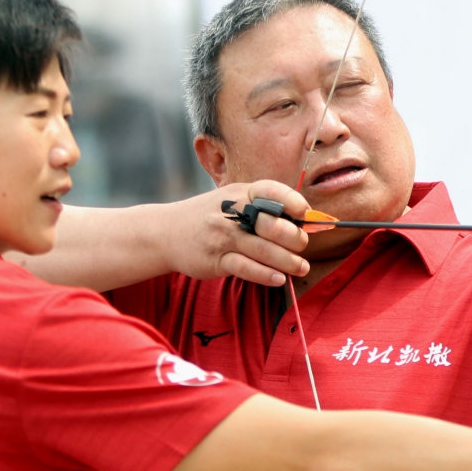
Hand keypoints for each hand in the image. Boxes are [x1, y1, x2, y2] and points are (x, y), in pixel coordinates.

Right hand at [163, 180, 310, 286]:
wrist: (166, 232)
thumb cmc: (209, 217)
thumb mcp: (232, 201)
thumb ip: (261, 207)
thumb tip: (301, 221)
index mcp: (240, 193)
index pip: (272, 191)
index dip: (294, 203)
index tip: (306, 215)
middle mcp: (232, 212)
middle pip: (273, 224)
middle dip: (295, 238)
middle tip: (303, 246)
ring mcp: (223, 236)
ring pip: (264, 250)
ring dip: (288, 261)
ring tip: (301, 267)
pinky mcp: (215, 260)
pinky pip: (246, 268)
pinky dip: (266, 275)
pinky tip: (279, 279)